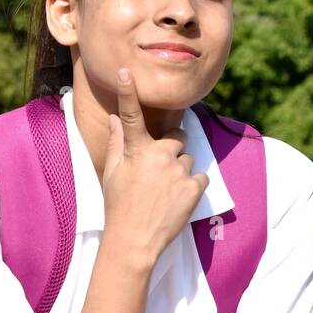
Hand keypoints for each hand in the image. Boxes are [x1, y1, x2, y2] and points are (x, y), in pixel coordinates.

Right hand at [101, 67, 210, 269]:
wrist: (134, 241)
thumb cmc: (119, 207)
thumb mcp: (113, 173)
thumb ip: (117, 143)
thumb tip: (116, 119)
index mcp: (136, 151)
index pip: (130, 116)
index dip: (128, 92)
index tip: (126, 71)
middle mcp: (159, 156)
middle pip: (176, 138)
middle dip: (172, 150)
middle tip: (159, 172)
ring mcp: (178, 171)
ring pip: (188, 160)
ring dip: (180, 171)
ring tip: (165, 193)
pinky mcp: (194, 188)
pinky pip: (200, 178)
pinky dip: (192, 187)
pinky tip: (177, 200)